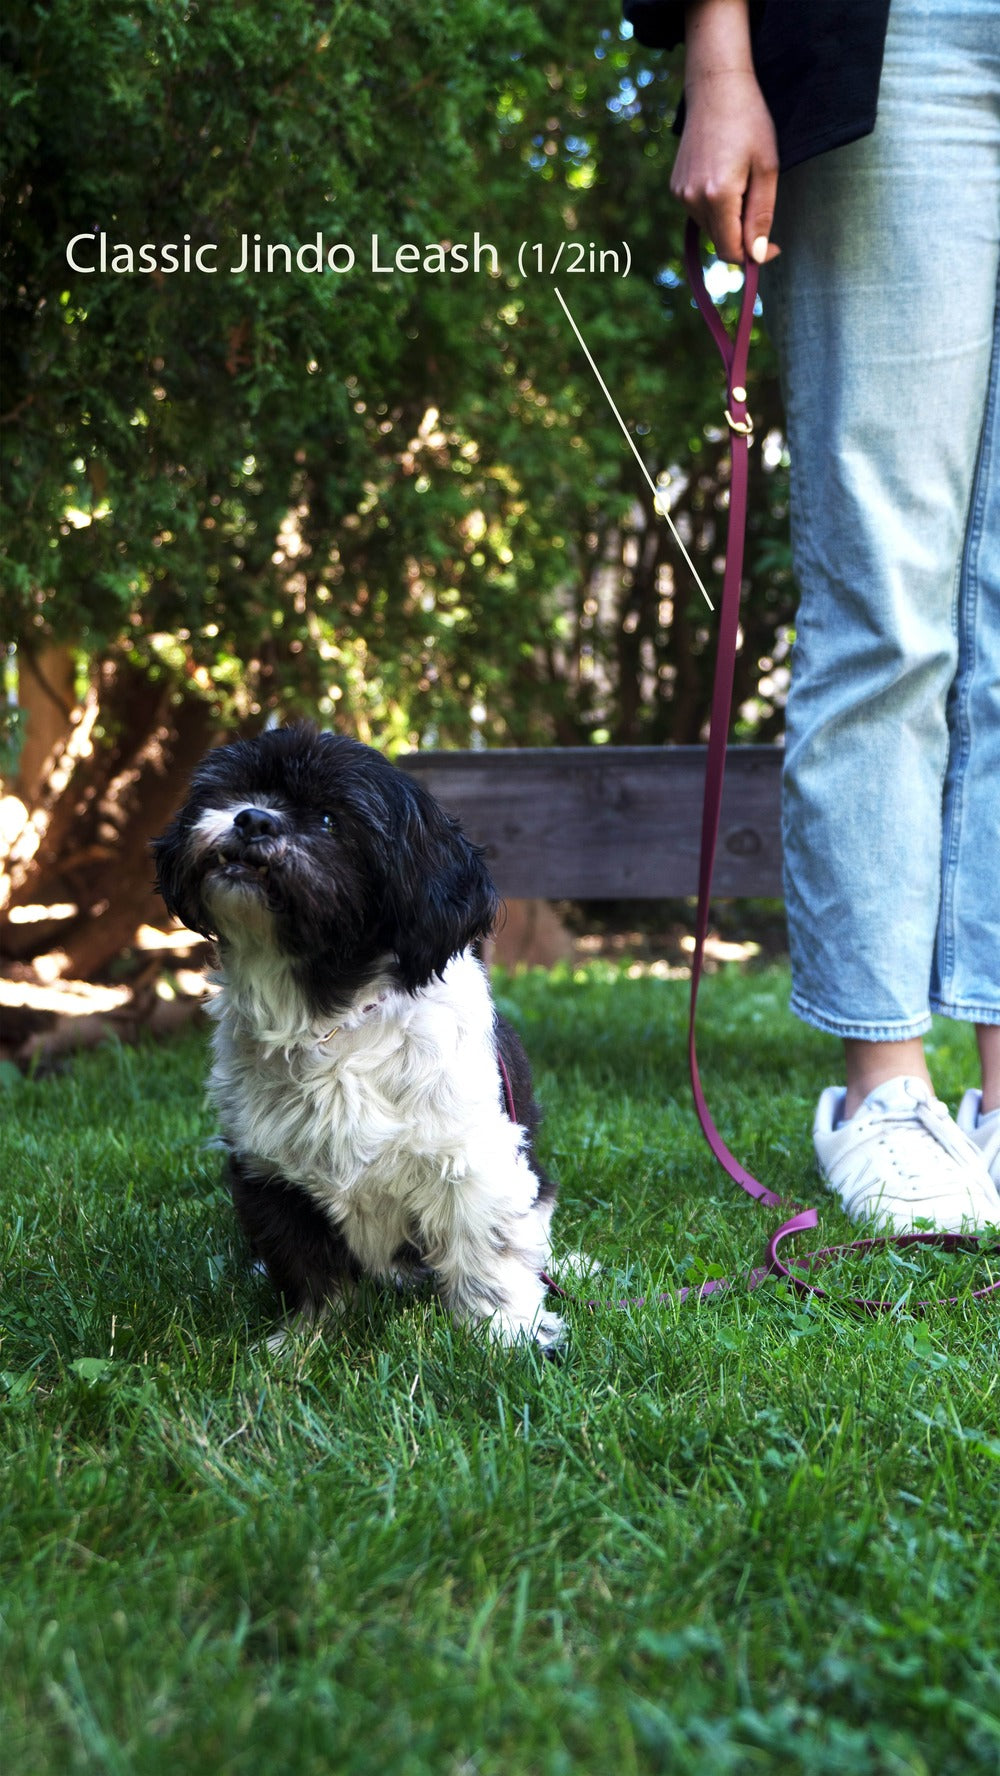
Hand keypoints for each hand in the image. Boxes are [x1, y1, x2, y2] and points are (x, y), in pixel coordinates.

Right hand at [671, 1, 779, 265]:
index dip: (754, 256)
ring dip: (729, 220)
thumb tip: (758, 255)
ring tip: (742, 180)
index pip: (731, 251)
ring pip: (710, 228)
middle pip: (721, 241)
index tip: (773, 247)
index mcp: (717, 196)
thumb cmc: (749, 121)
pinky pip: (699, 212)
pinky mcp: (675, 186)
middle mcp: (692, 200)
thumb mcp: (767, 168)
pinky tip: (725, 176)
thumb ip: (761, 215)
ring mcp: (680, 194)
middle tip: (759, 199)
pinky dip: (716, 207)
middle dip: (743, 235)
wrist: (715, 87)